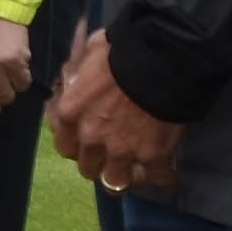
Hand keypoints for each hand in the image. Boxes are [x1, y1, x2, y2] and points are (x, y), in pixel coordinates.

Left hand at [44, 29, 185, 196]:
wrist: (161, 56)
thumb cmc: (121, 49)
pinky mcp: (152, 157)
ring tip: (136, 170)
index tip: (87, 142)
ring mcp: (121, 151)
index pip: (64, 147)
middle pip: (88, 167)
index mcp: (70, 113)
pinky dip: (162, 176)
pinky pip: (156, 178)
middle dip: (98, 162)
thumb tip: (75, 78)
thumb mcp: (87, 55)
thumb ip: (79, 73)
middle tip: (112, 153)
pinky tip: (167, 172)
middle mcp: (91, 138)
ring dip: (125, 176)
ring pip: (116, 181)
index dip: (78, 146)